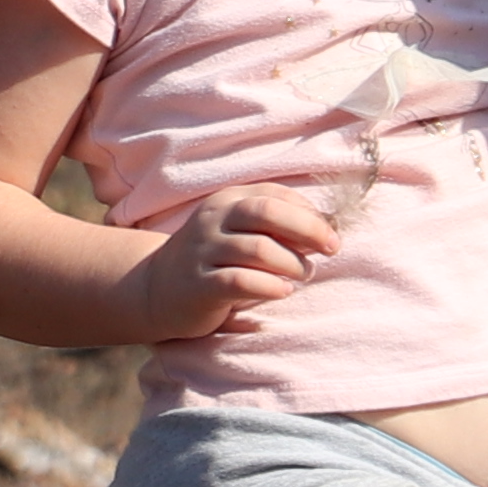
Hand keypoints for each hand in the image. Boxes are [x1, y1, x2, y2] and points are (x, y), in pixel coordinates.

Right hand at [127, 182, 336, 337]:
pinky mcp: (199, 285)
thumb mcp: (237, 231)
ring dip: (293, 263)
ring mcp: (203, 252)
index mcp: (226, 201)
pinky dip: (271, 286)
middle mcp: (213, 221)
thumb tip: (324, 229)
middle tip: (332, 249)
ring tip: (303, 274)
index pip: (274, 195)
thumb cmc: (212, 260)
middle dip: (309, 229)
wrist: (155, 289)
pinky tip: (283, 291)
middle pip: (267, 213)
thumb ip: (274, 226)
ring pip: (259, 249)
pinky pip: (241, 282)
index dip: (309, 213)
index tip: (330, 234)